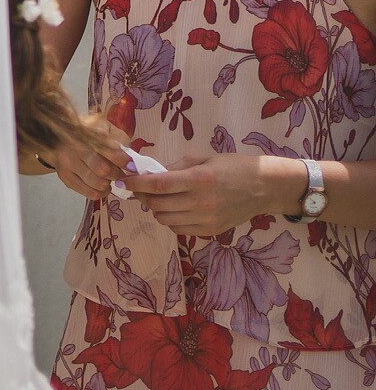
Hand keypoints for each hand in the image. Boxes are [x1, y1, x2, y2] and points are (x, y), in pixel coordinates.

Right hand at [50, 120, 131, 199]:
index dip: (124, 160)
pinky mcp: (65, 177)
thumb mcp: (107, 129)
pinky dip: (100, 192)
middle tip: (120, 173)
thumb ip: (120, 141)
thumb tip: (130, 162)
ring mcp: (67, 164)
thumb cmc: (91, 133)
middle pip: (103, 170)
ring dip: (108, 184)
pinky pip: (89, 193)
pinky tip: (101, 185)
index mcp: (87, 132)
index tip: (132, 166)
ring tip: (109, 178)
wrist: (60, 136)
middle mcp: (74, 148)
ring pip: (97, 184)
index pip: (110, 150)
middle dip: (117, 174)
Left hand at [125, 153, 305, 236]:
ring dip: (156, 208)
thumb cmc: (234, 166)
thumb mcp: (203, 158)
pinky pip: (178, 228)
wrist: (266, 187)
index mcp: (200, 179)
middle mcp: (202, 202)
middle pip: (157, 204)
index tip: (122, 180)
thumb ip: (175, 167)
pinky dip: (170, 219)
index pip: (158, 185)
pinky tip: (176, 208)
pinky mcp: (211, 231)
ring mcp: (207, 219)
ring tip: (160, 198)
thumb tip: (149, 173)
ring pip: (165, 218)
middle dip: (143, 196)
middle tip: (140, 188)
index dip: (136, 183)